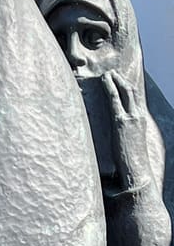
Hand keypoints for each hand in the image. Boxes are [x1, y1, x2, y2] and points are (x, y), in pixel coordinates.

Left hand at [102, 70, 150, 190]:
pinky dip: (110, 88)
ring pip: (125, 92)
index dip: (127, 89)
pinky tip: (104, 81)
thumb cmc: (131, 165)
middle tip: (112, 72)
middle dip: (122, 80)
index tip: (120, 82)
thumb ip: (122, 137)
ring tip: (107, 73)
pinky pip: (115, 100)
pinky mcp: (121, 122)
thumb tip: (114, 137)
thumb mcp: (127, 147)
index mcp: (140, 123)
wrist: (137, 173)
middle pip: (131, 92)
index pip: (135, 101)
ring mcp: (131, 118)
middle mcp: (138, 117)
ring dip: (116, 80)